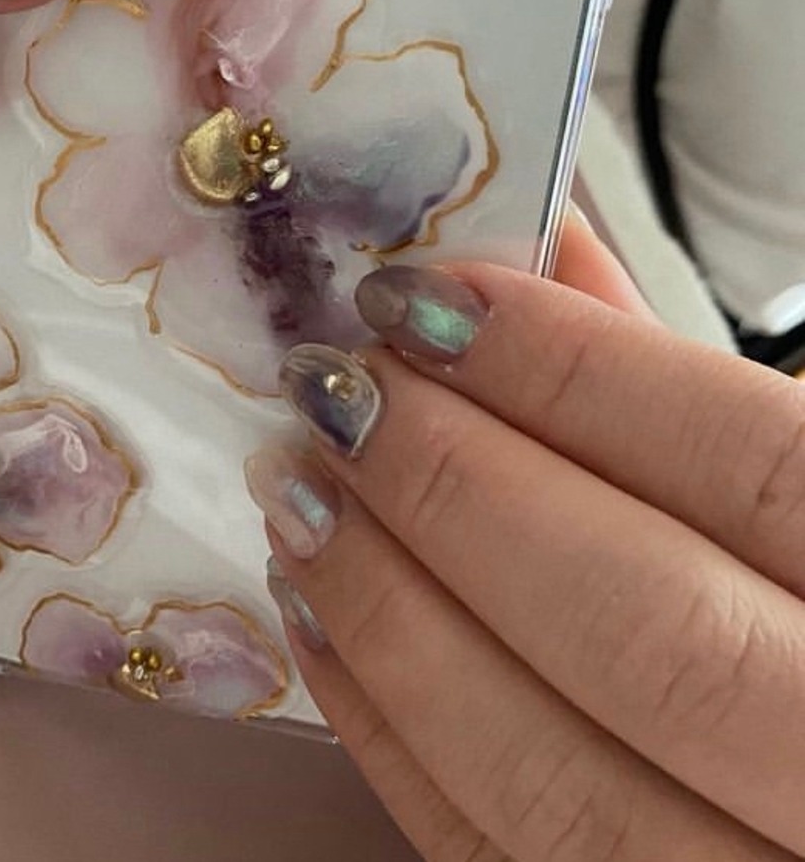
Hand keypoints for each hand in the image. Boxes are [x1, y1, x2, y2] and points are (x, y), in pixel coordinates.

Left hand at [248, 217, 804, 860]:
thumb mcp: (800, 484)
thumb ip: (671, 381)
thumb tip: (527, 252)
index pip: (748, 471)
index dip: (567, 369)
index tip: (420, 299)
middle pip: (642, 626)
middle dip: (454, 486)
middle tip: (338, 391)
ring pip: (549, 770)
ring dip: (389, 607)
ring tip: (299, 491)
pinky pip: (487, 857)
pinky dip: (383, 725)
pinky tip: (317, 612)